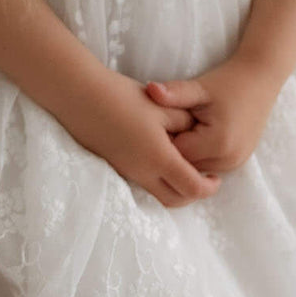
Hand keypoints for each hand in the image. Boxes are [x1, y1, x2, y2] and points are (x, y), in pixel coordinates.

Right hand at [61, 67, 220, 208]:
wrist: (80, 96)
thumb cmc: (123, 97)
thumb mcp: (162, 107)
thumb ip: (184, 124)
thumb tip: (194, 134)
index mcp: (159, 159)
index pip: (192, 188)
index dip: (209, 187)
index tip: (215, 177)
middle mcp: (142, 172)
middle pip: (174, 200)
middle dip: (192, 195)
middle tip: (202, 179)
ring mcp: (125, 171)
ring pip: (156, 194)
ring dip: (173, 188)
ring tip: (181, 168)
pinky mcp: (114, 164)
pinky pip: (141, 182)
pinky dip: (156, 179)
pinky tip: (157, 157)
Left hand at [146, 55, 282, 174]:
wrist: (260, 79)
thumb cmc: (228, 82)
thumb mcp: (199, 87)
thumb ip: (174, 93)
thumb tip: (149, 89)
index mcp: (218, 143)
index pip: (176, 154)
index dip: (162, 139)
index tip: (155, 121)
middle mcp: (228, 160)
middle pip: (185, 164)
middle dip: (172, 148)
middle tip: (162, 124)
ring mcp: (235, 163)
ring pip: (195, 167)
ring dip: (185, 151)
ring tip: (177, 126)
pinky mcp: (237, 161)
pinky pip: (207, 164)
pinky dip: (197, 152)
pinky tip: (191, 131)